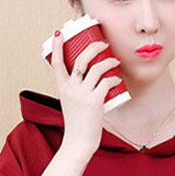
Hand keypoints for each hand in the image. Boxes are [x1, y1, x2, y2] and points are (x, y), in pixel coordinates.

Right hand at [49, 31, 122, 158]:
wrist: (78, 143)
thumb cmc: (78, 125)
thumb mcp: (71, 104)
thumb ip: (78, 91)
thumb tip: (95, 80)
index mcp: (62, 88)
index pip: (56, 62)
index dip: (57, 46)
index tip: (59, 33)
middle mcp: (71, 88)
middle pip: (81, 58)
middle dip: (94, 46)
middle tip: (103, 43)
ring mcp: (82, 94)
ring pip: (96, 68)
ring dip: (109, 61)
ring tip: (115, 61)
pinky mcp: (94, 101)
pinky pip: (107, 82)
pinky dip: (114, 79)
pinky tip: (118, 80)